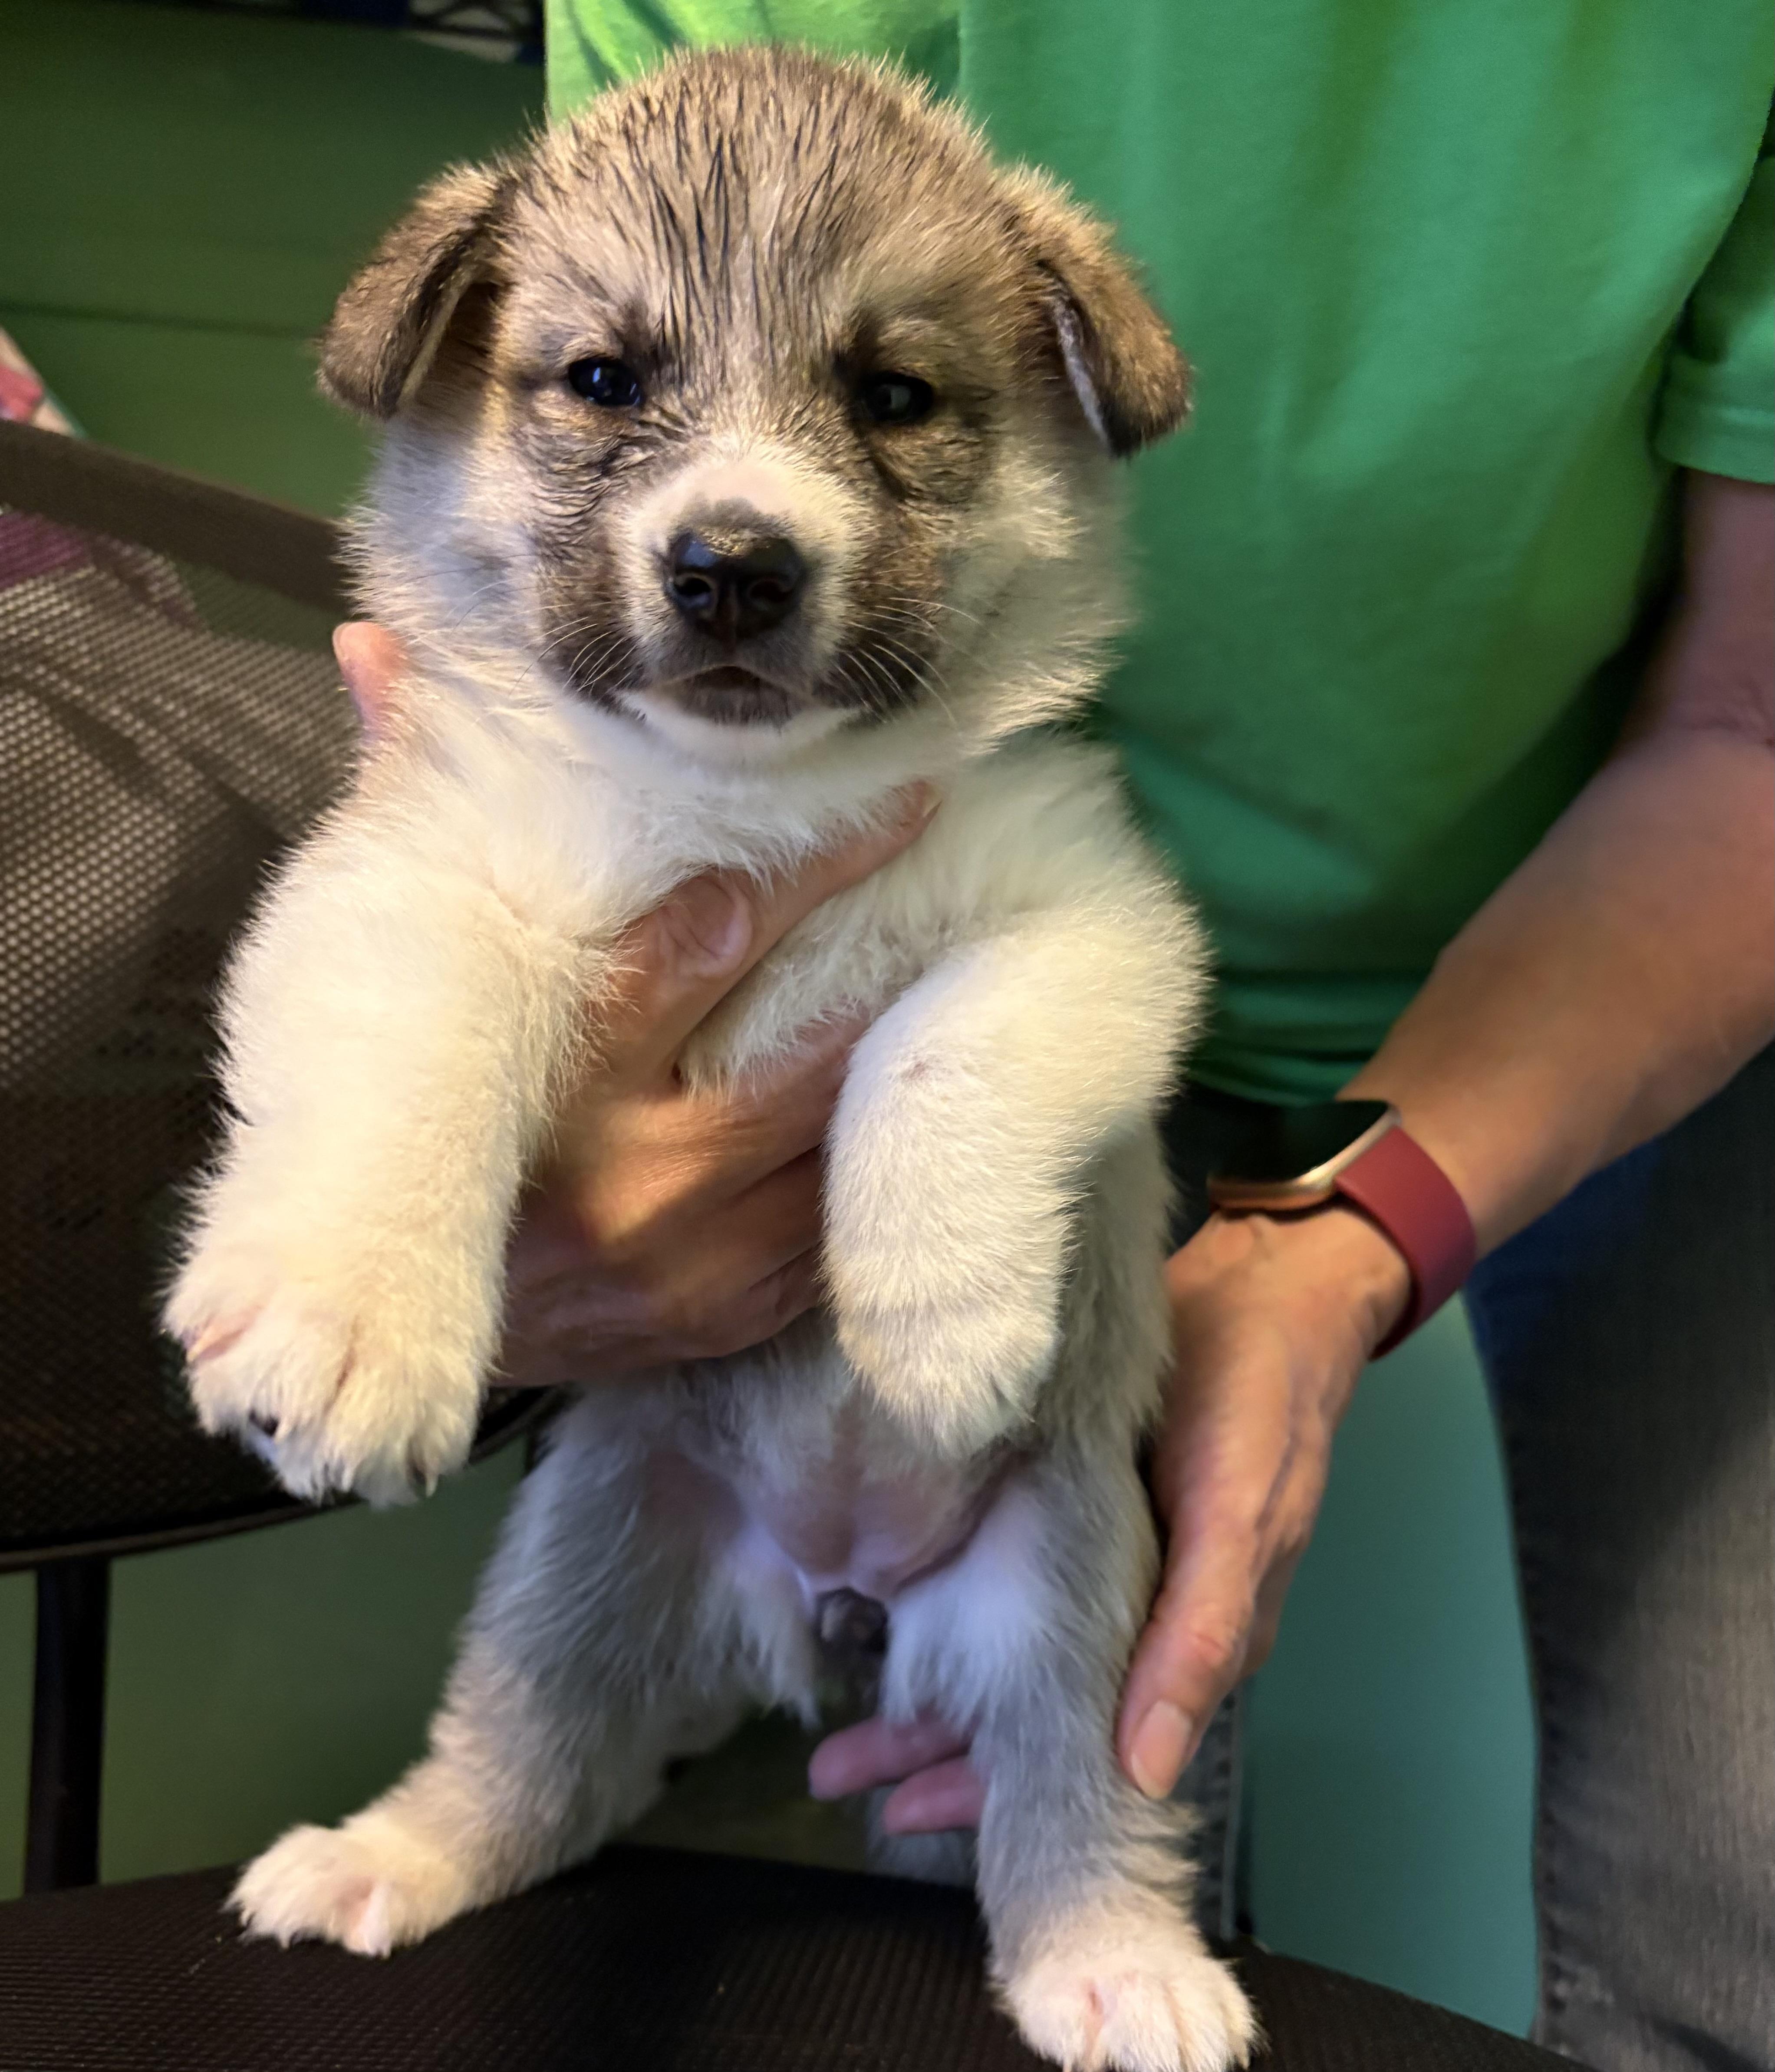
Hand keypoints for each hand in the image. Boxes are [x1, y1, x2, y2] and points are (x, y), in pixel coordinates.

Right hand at [331, 621, 937, 1381]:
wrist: (375, 1334)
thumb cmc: (396, 1128)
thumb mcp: (405, 987)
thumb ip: (405, 821)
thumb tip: (375, 653)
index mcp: (556, 1077)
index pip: (706, 940)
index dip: (814, 866)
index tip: (905, 797)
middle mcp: (637, 1176)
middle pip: (810, 1056)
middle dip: (897, 976)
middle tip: (985, 899)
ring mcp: (691, 1263)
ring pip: (838, 1149)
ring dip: (896, 1082)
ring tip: (969, 1001)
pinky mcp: (721, 1318)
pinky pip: (828, 1236)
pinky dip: (861, 1173)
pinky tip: (903, 1121)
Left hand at [809, 1203, 1408, 1821]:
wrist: (1266, 1290)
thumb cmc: (1262, 1404)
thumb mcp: (1240, 1517)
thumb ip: (1201, 1635)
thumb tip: (1145, 1772)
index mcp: (1182, 1643)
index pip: (1076, 1751)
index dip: (994, 1790)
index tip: (901, 1817)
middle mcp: (1133, 1618)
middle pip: (1023, 1714)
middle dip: (930, 1751)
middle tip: (832, 1776)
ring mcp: (1101, 1565)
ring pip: (1000, 1657)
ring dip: (923, 1691)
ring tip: (834, 1731)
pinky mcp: (1076, 1510)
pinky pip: (999, 1585)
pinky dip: (942, 1611)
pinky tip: (882, 1619)